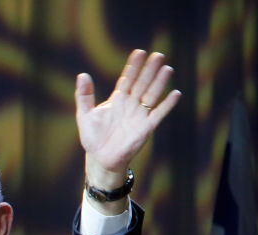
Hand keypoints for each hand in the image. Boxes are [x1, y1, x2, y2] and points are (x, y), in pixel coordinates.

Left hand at [75, 49, 180, 191]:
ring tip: (167, 69)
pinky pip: (159, 114)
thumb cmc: (93, 138)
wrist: (101, 159)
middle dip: (149, 70)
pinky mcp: (146, 128)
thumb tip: (82, 75)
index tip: (140, 52)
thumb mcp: (84, 115)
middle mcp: (130, 104)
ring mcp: (139, 115)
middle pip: (142, 83)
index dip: (133, 66)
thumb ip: (84, 96)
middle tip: (158, 55)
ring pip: (152, 95)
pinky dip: (167, 105)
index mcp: (117, 99)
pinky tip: (175, 94)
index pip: (127, 79)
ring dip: (159, 83)